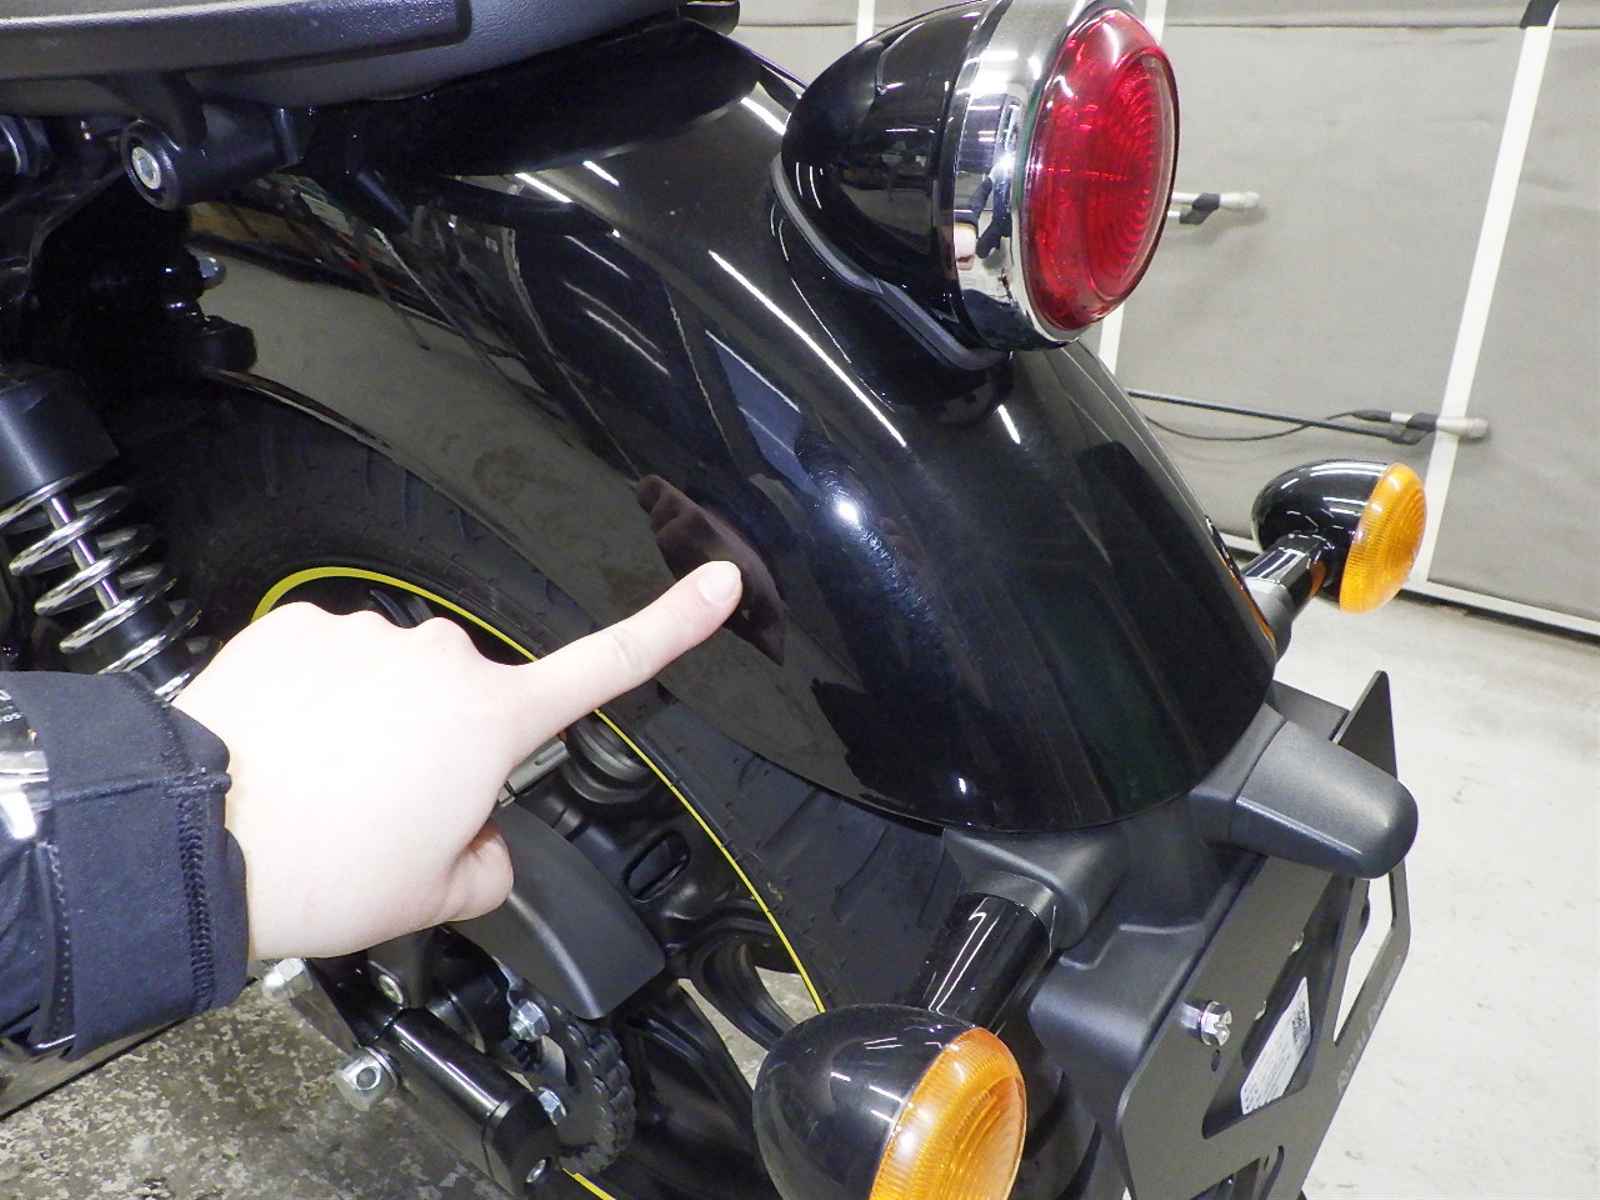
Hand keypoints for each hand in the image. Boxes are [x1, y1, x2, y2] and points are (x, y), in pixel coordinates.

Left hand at [173, 562, 742, 960]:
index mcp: (492, 721)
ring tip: (325, 783)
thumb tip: (487, 842)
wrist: (196, 841)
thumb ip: (490, 865)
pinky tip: (288, 746)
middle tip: (388, 808)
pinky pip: (331, 659)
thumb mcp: (436, 897)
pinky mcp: (301, 626)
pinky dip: (318, 698)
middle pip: (471, 696)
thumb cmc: (323, 871)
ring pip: (396, 678)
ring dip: (376, 719)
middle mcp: (441, 660)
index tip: (719, 582)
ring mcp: (368, 636)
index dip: (674, 625)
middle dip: (447, 739)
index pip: (608, 666)